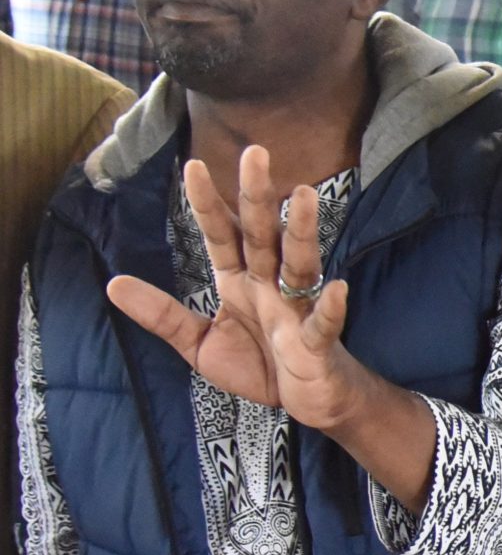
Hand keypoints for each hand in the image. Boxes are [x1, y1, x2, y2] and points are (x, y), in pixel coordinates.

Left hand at [105, 149, 374, 432]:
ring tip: (302, 195)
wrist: (308, 402)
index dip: (209, 204)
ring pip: (299, 263)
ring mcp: (296, 310)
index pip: (222, 236)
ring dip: (301, 230)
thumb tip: (113, 283)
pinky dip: (330, 307)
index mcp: (240, 283)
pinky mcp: (316, 343)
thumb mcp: (198, 342)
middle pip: (263, 234)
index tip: (194, 166)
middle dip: (257, 195)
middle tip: (255, 152)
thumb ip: (162, 314)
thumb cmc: (260, 365)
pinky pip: (323, 323)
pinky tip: (336, 288)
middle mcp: (270, 286)